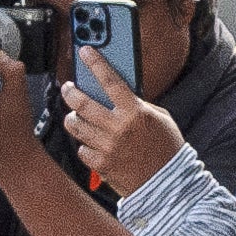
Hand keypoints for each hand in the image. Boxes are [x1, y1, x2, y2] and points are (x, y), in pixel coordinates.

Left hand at [57, 48, 183, 194]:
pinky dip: (84, 144)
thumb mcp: (159, 118)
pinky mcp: (101, 165)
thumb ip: (137, 105)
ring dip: (72, 118)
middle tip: (68, 88)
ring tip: (75, 115)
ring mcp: (107, 148)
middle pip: (83, 104)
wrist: (168, 184)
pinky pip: (82, 150)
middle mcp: (118, 129)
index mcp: (135, 112)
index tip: (85, 51)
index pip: (111, 81)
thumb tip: (118, 94)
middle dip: (71, 92)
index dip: (96, 63)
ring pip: (76, 127)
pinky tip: (90, 142)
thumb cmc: (165, 148)